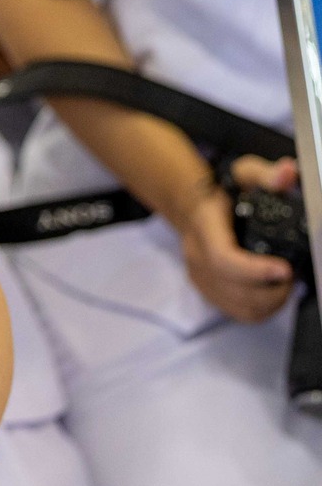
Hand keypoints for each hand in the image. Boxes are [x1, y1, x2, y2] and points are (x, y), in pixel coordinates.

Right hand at [179, 157, 297, 322]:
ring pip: (240, 306)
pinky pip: (238, 313)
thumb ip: (267, 174)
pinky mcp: (207, 291)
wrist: (193, 208)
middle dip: (273, 289)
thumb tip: (288, 172)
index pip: (223, 259)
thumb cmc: (223, 193)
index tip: (285, 269)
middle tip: (291, 273)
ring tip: (283, 283)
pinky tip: (272, 292)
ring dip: (270, 301)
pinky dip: (262, 310)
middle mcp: (197, 255)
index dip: (255, 270)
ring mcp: (200, 276)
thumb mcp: (244, 175)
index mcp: (205, 227)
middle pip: (235, 289)